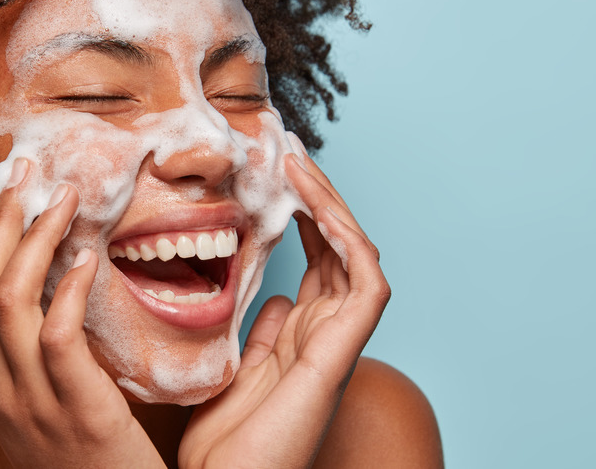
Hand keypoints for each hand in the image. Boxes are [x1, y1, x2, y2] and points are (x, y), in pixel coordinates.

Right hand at [0, 159, 163, 467]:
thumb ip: (31, 358)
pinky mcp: (76, 410)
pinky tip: (85, 260)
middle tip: (27, 175)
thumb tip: (48, 289)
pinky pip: (57, 336)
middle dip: (0, 223)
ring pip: (9, 302)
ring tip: (64, 202)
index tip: (3, 197)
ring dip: (35, 241)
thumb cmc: (85, 458)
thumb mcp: (40, 408)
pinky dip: (67, 290)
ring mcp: (31, 402)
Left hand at [179, 153, 389, 468]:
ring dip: (332, 205)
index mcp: (301, 335)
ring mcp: (336, 341)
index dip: (304, 216)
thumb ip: (261, 335)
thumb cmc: (230, 444)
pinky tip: (318, 208)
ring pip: (355, 255)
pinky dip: (348, 240)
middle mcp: (325, 332)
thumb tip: (273, 296)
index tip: (276, 178)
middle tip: (291, 154)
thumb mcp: (238, 372)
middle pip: (337, 248)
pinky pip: (366, 283)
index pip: (316, 260)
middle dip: (319, 198)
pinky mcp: (340, 352)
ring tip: (299, 164)